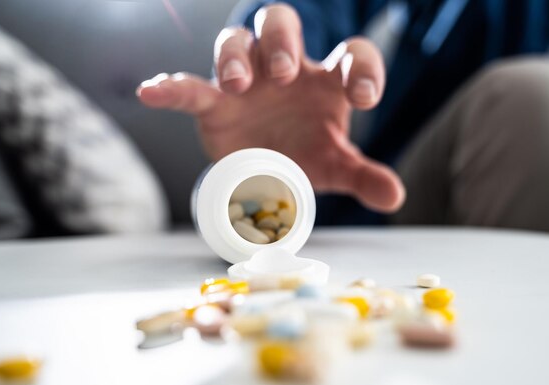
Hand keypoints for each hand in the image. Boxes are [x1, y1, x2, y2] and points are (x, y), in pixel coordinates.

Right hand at [137, 3, 403, 211]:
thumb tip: (396, 197)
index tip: (362, 98)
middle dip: (283, 41)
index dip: (361, 67)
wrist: (268, 169)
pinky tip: (152, 91)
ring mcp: (247, 82)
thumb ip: (363, 176)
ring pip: (236, 42)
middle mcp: (286, 70)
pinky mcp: (214, 102)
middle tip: (286, 72)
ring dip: (236, 56)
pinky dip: (171, 86)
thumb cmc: (307, 152)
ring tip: (238, 83)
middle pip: (280, 24)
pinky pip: (190, 85)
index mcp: (326, 81)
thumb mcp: (337, 165)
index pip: (350, 55)